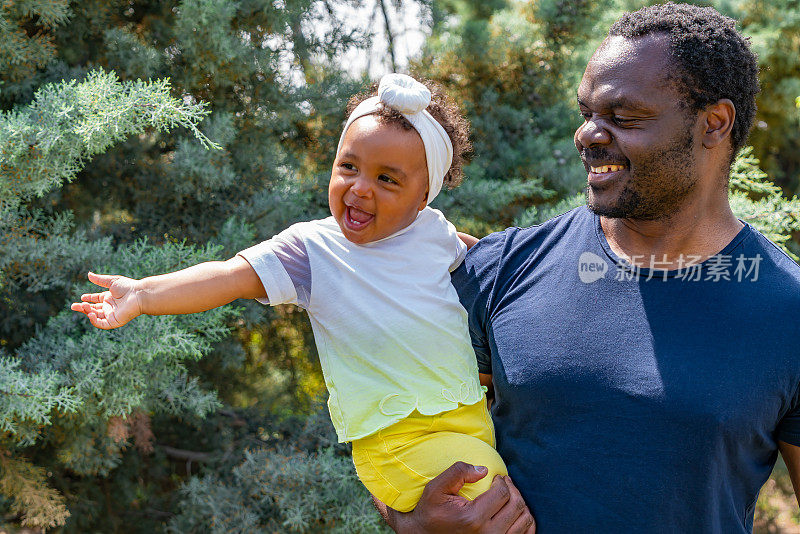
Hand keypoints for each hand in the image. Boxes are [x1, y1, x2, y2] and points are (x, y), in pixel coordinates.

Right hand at [71, 272, 142, 328]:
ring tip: (82, 306)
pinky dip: (94, 320)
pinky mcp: (114, 321)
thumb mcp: (111, 282)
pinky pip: (101, 324)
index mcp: (110, 297)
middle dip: (83, 307)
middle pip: (93, 309)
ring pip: (95, 316)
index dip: (88, 299)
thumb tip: (88, 274)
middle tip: (73, 306)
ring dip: (87, 312)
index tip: (82, 297)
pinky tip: (90, 314)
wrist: (139, 294)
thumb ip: (99, 280)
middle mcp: (110, 307)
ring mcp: (112, 315)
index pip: (96, 299)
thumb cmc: (128, 287)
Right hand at [389, 461, 534, 533]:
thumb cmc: (431, 511)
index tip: (496, 478)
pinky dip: (526, 522)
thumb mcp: (436, 488)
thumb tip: (484, 470)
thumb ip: (458, 472)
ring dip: (520, 504)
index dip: (502, 481)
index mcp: (473, 518)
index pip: (502, 493)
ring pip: (524, 520)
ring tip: (509, 497)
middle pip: (516, 505)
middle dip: (513, 489)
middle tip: (504, 483)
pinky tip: (515, 513)